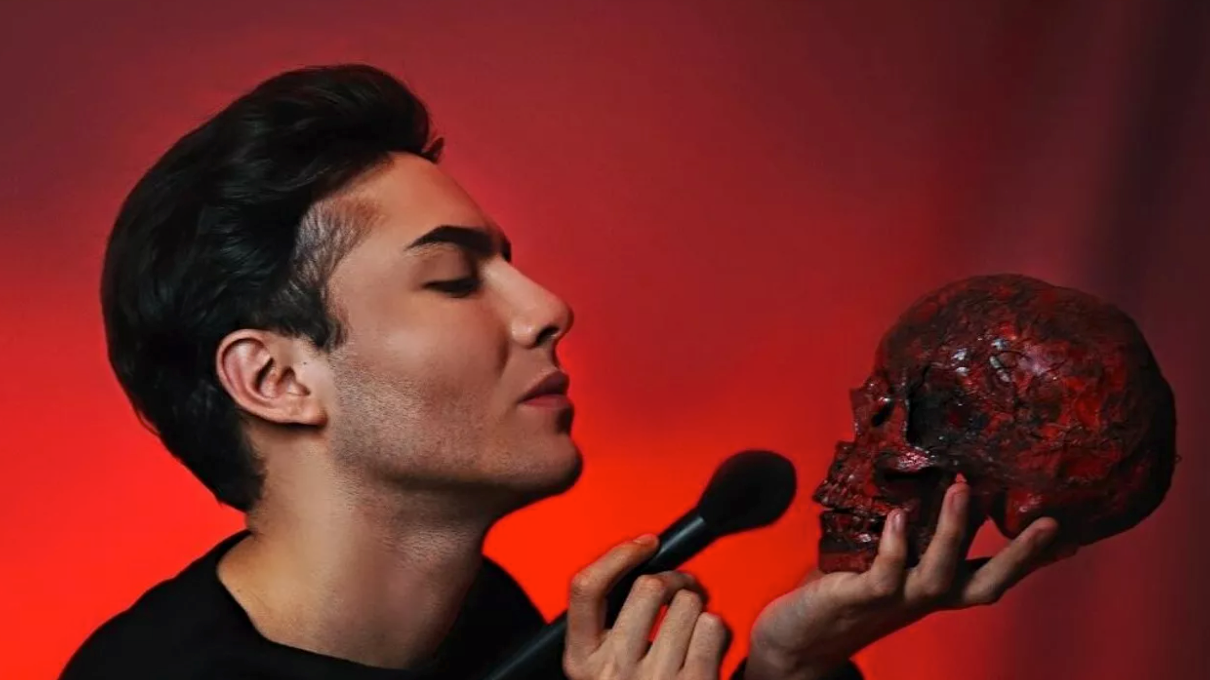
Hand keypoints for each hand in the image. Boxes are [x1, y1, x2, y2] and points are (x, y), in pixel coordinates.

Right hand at [564, 535, 731, 679]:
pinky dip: (717, 629)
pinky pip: (712, 625)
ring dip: (697, 606)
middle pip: (647, 587)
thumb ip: (612, 627)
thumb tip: (646, 567)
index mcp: (580, 662)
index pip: (585, 589)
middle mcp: (612, 672)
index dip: (618, 555)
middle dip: (673, 580)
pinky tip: (709, 647)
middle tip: (682, 590)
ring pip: (687, 603)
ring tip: (694, 626)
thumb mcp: (604, 670)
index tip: (645, 544)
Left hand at [744, 482, 1078, 679]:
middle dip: (1021, 557)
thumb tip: (944, 480)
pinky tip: (898, 516)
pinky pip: (883, 574)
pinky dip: (894, 546)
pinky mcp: (857, 596)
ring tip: (961, 489)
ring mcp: (894, 598)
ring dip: (952, 533)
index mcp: (938, 587)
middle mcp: (925, 597)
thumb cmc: (845, 588)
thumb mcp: (890, 556)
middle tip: (1050, 523)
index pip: (994, 571)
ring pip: (937, 574)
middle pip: (986, 584)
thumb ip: (917, 529)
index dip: (1033, 557)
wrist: (797, 635)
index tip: (1071, 532)